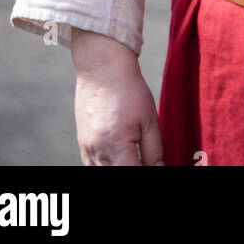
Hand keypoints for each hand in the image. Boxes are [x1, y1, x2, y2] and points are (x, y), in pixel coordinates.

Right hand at [71, 28, 164, 165]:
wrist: (102, 66)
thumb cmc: (128, 88)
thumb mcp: (149, 118)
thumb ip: (154, 150)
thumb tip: (161, 170)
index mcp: (117, 147)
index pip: (133, 175)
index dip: (147, 173)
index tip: (156, 166)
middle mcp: (98, 152)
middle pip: (116, 177)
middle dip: (132, 171)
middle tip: (145, 160)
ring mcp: (87, 149)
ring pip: (101, 175)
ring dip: (118, 169)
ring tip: (132, 157)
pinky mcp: (82, 143)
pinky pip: (91, 167)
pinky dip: (106, 167)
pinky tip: (118, 159)